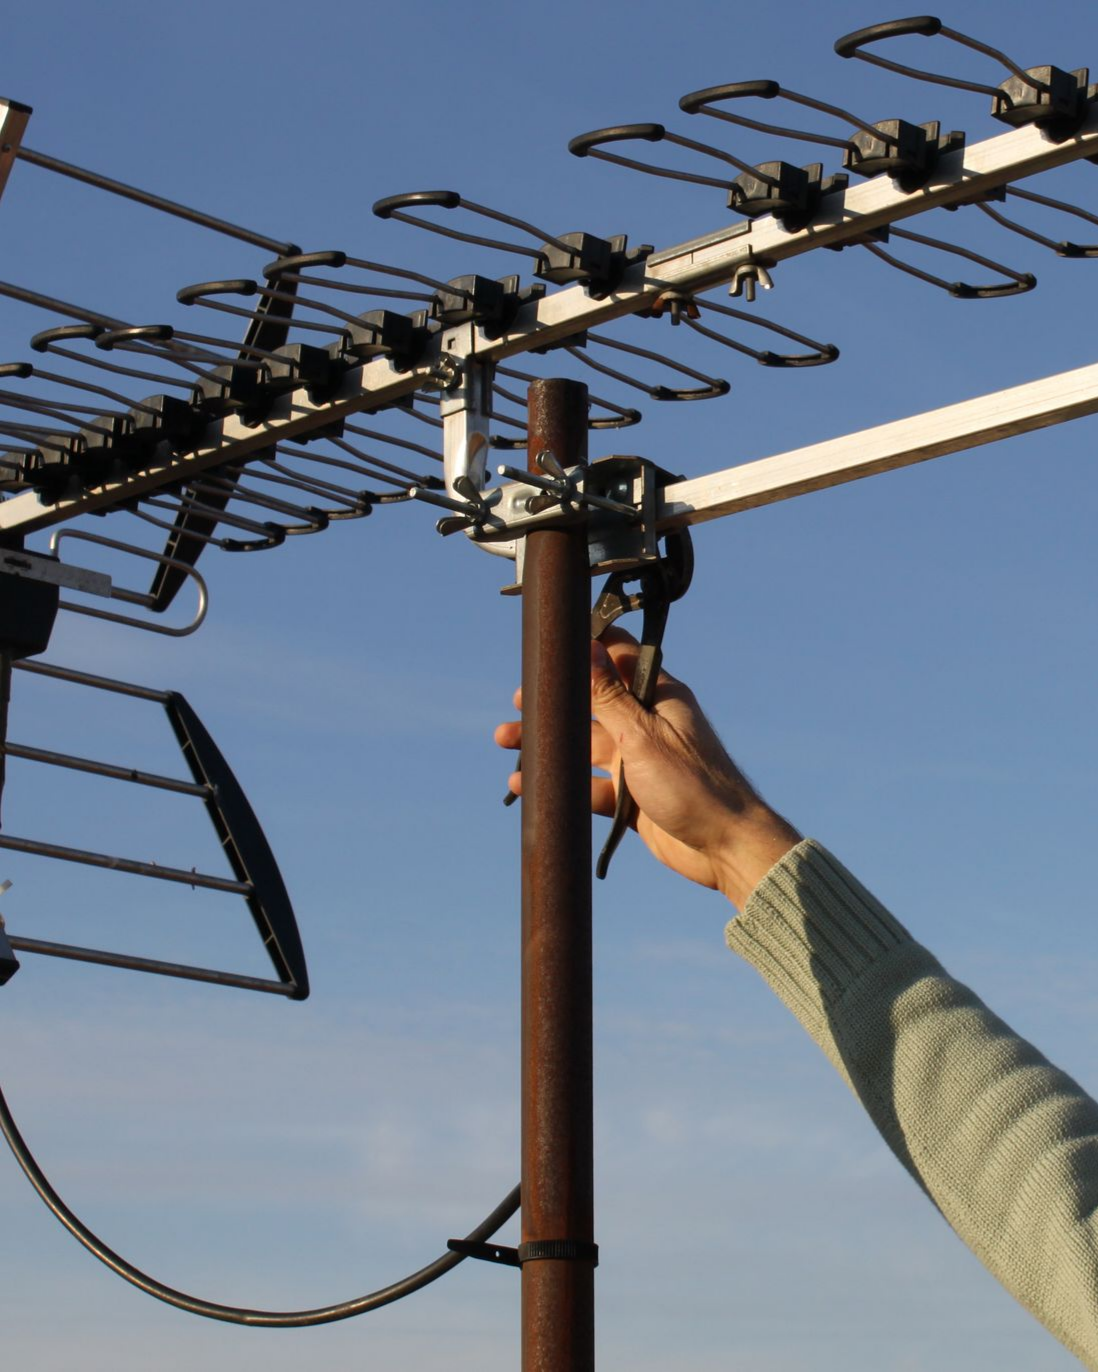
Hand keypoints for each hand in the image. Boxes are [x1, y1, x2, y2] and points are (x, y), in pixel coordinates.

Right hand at [494, 628, 800, 909]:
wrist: (725, 849)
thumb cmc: (696, 785)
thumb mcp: (643, 737)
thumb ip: (609, 696)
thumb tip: (586, 646)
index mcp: (658, 696)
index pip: (616, 655)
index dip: (581, 649)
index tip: (545, 651)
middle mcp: (646, 723)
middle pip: (591, 703)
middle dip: (554, 704)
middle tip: (518, 705)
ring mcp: (638, 760)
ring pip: (584, 745)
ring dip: (550, 745)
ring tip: (508, 744)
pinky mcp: (630, 797)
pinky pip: (588, 785)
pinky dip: (562, 785)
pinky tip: (527, 784)